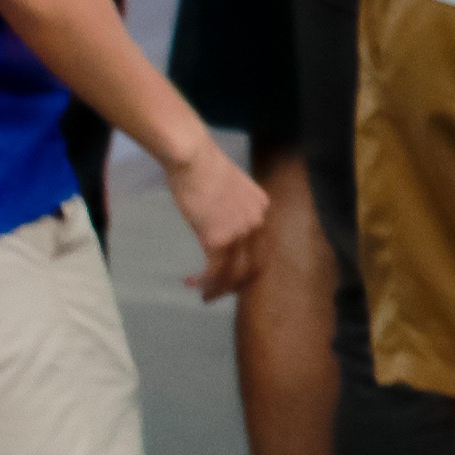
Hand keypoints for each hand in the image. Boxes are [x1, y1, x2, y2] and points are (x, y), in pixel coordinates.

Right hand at [166, 134, 267, 300]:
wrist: (194, 159)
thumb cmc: (203, 167)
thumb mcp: (228, 188)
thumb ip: (232, 206)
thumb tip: (220, 219)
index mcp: (262, 209)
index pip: (261, 247)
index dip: (247, 266)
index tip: (230, 274)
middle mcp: (257, 223)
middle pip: (253, 266)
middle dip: (235, 285)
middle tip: (218, 293)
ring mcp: (239, 233)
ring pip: (234, 273)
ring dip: (218, 288)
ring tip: (203, 295)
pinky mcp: (218, 240)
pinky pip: (215, 271)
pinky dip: (204, 282)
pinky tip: (192, 283)